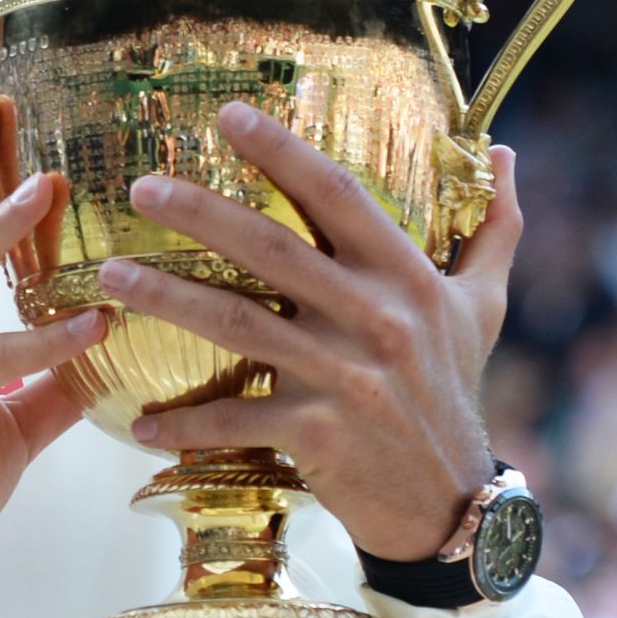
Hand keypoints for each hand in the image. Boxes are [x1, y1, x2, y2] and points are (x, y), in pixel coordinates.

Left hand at [96, 100, 519, 561]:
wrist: (449, 503)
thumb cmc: (453, 390)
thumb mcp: (483, 307)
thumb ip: (494, 228)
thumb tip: (506, 151)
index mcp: (406, 276)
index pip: (338, 196)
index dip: (283, 151)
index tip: (228, 114)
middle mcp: (375, 318)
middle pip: (273, 249)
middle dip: (200, 213)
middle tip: (140, 187)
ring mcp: (344, 376)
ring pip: (238, 324)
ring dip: (167, 297)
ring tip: (109, 275)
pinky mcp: (317, 432)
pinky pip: (235, 419)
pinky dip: (185, 421)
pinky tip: (139, 421)